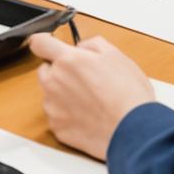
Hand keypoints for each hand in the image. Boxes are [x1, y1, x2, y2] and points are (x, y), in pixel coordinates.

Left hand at [30, 32, 154, 159]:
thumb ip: (92, 44)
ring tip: (90, 102)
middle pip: (45, 70)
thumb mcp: (116, 56)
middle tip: (84, 80)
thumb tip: (81, 47)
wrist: (134, 131)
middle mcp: (54, 82)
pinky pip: (56, 116)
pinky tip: (88, 117)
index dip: (44, 43)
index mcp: (68, 61)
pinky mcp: (57, 128)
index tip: (48, 46)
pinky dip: (68, 116)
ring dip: (63, 95)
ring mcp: (53, 107)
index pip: (39, 43)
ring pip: (50, 94)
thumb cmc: (129, 95)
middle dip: (59, 72)